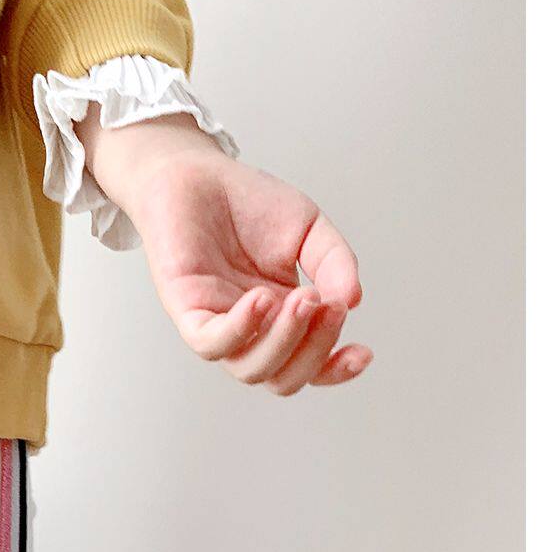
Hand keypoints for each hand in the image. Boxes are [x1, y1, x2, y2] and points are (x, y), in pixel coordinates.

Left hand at [78, 112, 371, 394]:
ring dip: (284, 340)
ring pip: (251, 369)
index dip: (336, 370)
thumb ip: (334, 262)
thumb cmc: (249, 204)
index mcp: (283, 319)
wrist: (197, 174)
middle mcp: (252, 331)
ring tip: (302, 296)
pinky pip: (212, 343)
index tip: (364, 352)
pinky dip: (242, 329)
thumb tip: (352, 300)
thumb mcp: (308, 228)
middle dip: (315, 349)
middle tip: (327, 304)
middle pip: (284, 378)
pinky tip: (262, 298)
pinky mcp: (186, 311)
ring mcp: (218, 325)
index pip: (309, 365)